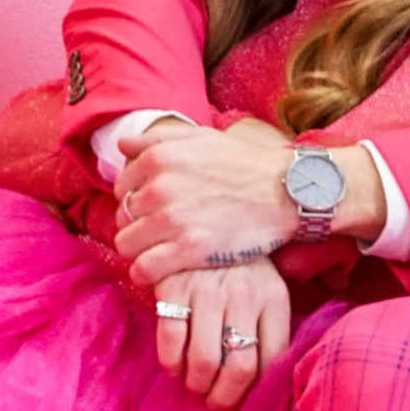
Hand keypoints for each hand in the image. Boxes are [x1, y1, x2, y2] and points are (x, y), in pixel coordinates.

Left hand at [113, 128, 297, 282]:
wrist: (287, 191)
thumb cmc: (245, 163)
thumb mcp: (201, 137)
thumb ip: (157, 139)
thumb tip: (123, 145)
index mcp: (159, 158)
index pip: (122, 187)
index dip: (135, 200)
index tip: (153, 209)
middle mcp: (160, 187)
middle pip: (123, 216)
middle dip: (137, 225)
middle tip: (159, 232)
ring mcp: (173, 219)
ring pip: (126, 244)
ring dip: (138, 250)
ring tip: (158, 251)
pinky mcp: (189, 249)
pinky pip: (144, 268)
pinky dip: (145, 273)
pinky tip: (156, 271)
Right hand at [149, 260, 292, 410]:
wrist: (203, 216)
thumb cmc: (239, 266)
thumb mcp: (266, 288)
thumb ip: (268, 327)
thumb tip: (261, 382)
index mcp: (273, 298)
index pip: (273, 359)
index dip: (256, 391)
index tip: (244, 401)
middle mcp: (244, 295)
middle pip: (239, 368)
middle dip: (224, 397)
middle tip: (215, 404)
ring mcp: (208, 290)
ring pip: (203, 360)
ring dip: (196, 384)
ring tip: (195, 385)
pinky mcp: (174, 287)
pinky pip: (170, 340)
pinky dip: (171, 363)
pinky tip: (175, 365)